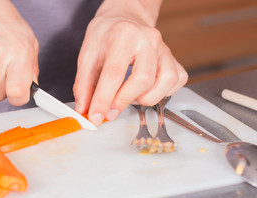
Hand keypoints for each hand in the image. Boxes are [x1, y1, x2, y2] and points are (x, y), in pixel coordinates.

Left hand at [73, 0, 187, 124]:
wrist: (124, 19)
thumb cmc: (106, 36)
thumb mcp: (87, 55)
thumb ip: (84, 84)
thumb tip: (84, 109)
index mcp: (123, 35)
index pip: (114, 73)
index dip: (103, 100)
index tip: (96, 116)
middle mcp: (148, 40)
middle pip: (143, 79)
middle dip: (124, 101)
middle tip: (110, 110)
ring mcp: (164, 48)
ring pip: (165, 82)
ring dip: (145, 98)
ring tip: (129, 95)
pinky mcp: (173, 58)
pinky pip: (176, 81)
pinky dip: (161, 92)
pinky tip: (145, 90)